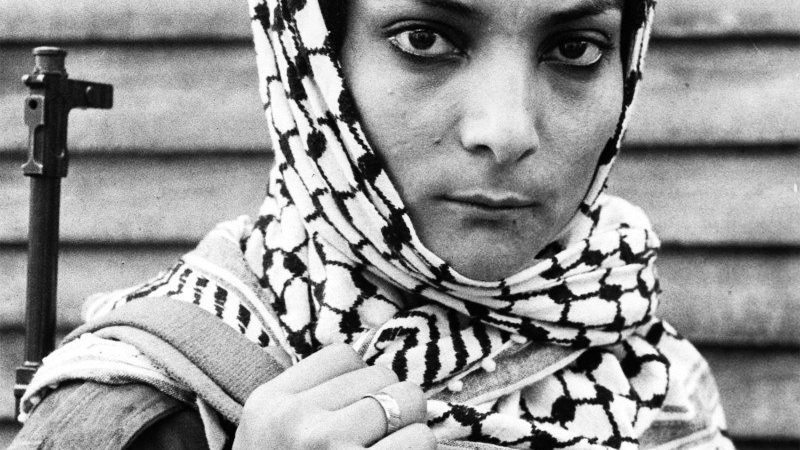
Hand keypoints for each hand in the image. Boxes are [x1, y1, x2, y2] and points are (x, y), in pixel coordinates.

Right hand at [233, 343, 435, 448]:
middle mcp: (297, 420)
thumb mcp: (272, 434)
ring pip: (409, 402)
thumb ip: (310, 398)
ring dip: (410, 428)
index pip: (344, 355)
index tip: (357, 409)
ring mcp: (330, 446)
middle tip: (377, 436)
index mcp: (271, 403)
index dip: (362, 381)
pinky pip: (421, 440)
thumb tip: (377, 372)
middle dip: (391, 403)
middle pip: (381, 375)